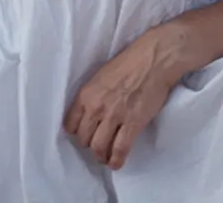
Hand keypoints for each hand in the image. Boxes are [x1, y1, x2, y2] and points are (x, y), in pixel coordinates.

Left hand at [63, 28, 179, 169]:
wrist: (152, 59)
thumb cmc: (129, 63)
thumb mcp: (100, 76)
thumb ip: (92, 95)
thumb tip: (89, 113)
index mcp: (86, 93)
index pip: (70, 124)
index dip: (76, 132)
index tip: (83, 134)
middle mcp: (96, 107)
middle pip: (84, 139)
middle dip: (89, 144)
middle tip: (97, 143)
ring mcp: (114, 116)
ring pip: (99, 148)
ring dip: (101, 155)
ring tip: (105, 156)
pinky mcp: (132, 124)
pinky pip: (119, 150)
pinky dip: (116, 160)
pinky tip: (115, 162)